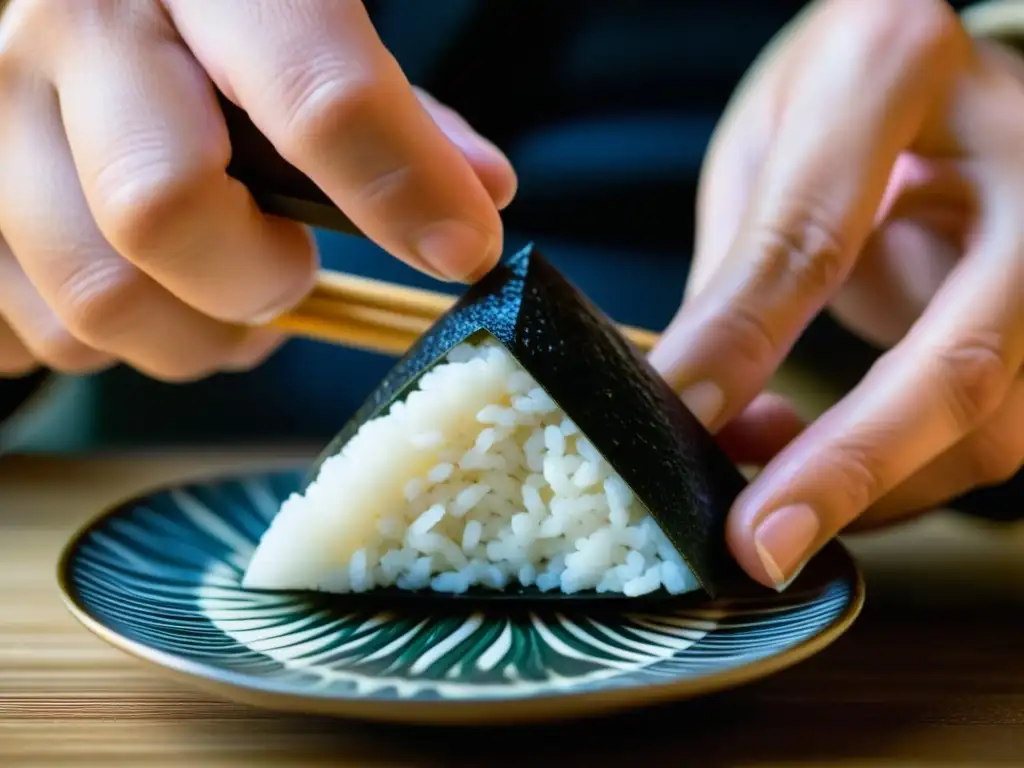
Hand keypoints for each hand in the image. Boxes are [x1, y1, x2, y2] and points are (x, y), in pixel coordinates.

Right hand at [0, 0, 514, 380]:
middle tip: (288, 271)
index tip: (461, 249)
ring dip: (194, 335)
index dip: (401, 185)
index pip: (314, 89)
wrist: (67, 11)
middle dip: (258, 279)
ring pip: (97, 303)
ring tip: (224, 295)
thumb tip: (479, 193)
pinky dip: (118, 341)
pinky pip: (40, 336)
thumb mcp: (294, 28)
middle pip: (162, 211)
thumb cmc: (200, 30)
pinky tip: (144, 289)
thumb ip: (385, 108)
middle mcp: (66, 27)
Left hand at [649, 0, 1023, 588]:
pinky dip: (903, 475)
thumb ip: (738, 272)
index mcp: (899, 68)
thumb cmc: (838, 98)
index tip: (672, 421)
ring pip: (995, 423)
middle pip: (955, 357)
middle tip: (759, 546)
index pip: (814, 239)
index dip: (740, 349)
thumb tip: (683, 403)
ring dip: (870, 490)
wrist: (948, 80)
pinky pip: (999, 431)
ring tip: (763, 492)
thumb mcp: (763, 147)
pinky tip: (820, 459)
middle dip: (848, 470)